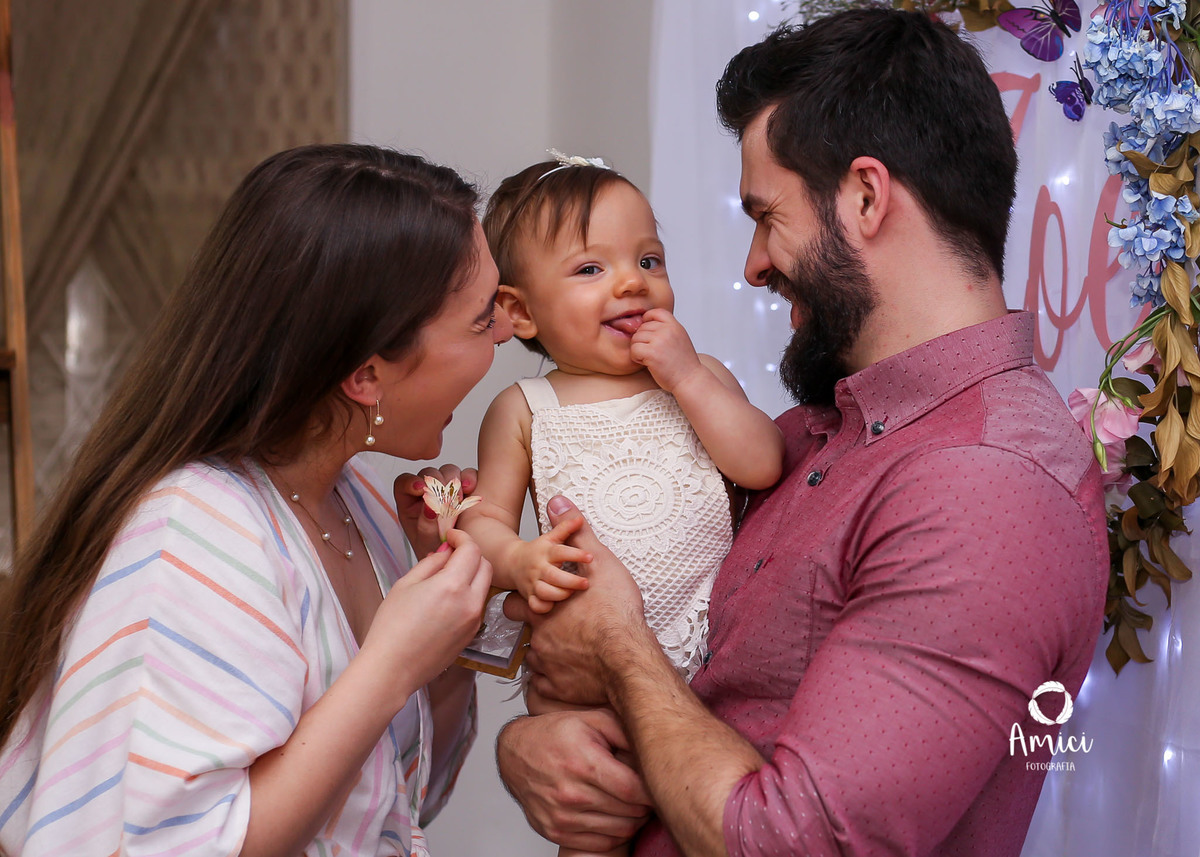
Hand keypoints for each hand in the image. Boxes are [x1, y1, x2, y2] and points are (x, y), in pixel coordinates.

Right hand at [359, 528, 491, 707]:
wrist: (392, 668)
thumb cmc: (391, 628)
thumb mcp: (405, 584)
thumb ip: (431, 563)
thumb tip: (445, 552)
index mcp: (453, 585)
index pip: (471, 549)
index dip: (462, 537)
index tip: (451, 536)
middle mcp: (470, 602)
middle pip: (485, 566)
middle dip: (471, 554)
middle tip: (451, 553)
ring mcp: (474, 621)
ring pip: (484, 586)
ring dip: (471, 575)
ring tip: (445, 578)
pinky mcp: (472, 635)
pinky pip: (477, 606)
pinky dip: (468, 595)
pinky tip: (446, 601)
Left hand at [395, 465, 477, 556]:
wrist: (456, 558)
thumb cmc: (436, 551)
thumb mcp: (425, 542)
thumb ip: (425, 525)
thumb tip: (429, 507)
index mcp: (409, 503)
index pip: (404, 483)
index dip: (411, 482)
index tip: (420, 488)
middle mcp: (428, 493)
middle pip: (429, 473)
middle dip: (437, 482)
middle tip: (445, 498)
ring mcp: (447, 489)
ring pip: (449, 471)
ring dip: (454, 481)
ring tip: (459, 499)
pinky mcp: (466, 489)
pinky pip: (468, 475)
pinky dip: (470, 479)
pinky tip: (471, 490)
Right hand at [497, 710, 652, 850]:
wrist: (516, 753)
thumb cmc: (555, 734)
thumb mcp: (593, 720)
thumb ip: (626, 731)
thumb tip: (654, 746)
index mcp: (583, 763)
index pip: (633, 790)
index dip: (653, 790)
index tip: (659, 784)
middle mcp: (571, 793)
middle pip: (630, 812)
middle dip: (646, 804)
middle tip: (649, 791)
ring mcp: (562, 816)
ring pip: (619, 830)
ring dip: (633, 819)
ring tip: (633, 802)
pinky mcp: (555, 831)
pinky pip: (601, 842)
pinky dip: (615, 832)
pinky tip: (615, 814)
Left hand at [504, 496, 645, 706]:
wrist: (626, 654)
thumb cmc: (614, 609)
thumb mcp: (597, 561)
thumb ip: (575, 534)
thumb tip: (557, 502)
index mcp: (544, 608)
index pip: (516, 604)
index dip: (524, 601)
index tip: (537, 602)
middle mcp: (539, 638)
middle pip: (522, 635)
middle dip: (533, 631)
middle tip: (554, 628)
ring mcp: (547, 667)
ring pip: (535, 662)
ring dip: (548, 656)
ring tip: (569, 652)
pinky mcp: (558, 690)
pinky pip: (548, 688)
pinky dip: (557, 683)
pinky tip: (571, 676)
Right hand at [510, 516, 593, 613]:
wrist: (511, 563)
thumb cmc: (536, 551)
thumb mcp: (551, 537)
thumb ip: (566, 528)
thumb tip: (579, 519)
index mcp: (546, 552)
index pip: (561, 552)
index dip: (576, 554)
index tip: (590, 556)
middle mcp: (539, 568)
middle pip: (553, 576)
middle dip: (571, 581)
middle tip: (586, 583)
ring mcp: (533, 583)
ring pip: (545, 592)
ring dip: (560, 594)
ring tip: (572, 593)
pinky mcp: (530, 596)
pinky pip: (536, 605)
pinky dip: (544, 607)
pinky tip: (555, 605)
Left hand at [630, 308, 703, 393]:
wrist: (689, 380)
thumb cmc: (683, 363)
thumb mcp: (679, 338)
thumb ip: (666, 329)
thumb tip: (644, 322)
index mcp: (675, 325)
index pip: (655, 312)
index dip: (647, 320)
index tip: (648, 332)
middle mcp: (668, 330)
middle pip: (642, 327)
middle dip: (642, 340)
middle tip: (652, 352)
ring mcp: (659, 340)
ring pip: (635, 338)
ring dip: (638, 349)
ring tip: (650, 358)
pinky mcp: (652, 353)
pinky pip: (634, 349)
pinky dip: (636, 358)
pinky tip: (646, 363)